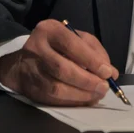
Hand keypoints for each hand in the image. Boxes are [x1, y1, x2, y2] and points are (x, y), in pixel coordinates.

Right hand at [0, 19, 118, 105]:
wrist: (23, 61)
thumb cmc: (57, 46)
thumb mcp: (75, 38)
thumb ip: (94, 51)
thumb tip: (110, 72)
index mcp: (49, 30)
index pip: (71, 45)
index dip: (91, 60)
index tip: (107, 72)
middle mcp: (36, 48)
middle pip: (62, 69)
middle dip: (87, 81)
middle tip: (104, 87)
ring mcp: (31, 70)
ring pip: (57, 88)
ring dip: (81, 95)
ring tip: (97, 95)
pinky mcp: (30, 89)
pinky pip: (53, 100)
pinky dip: (73, 102)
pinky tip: (85, 100)